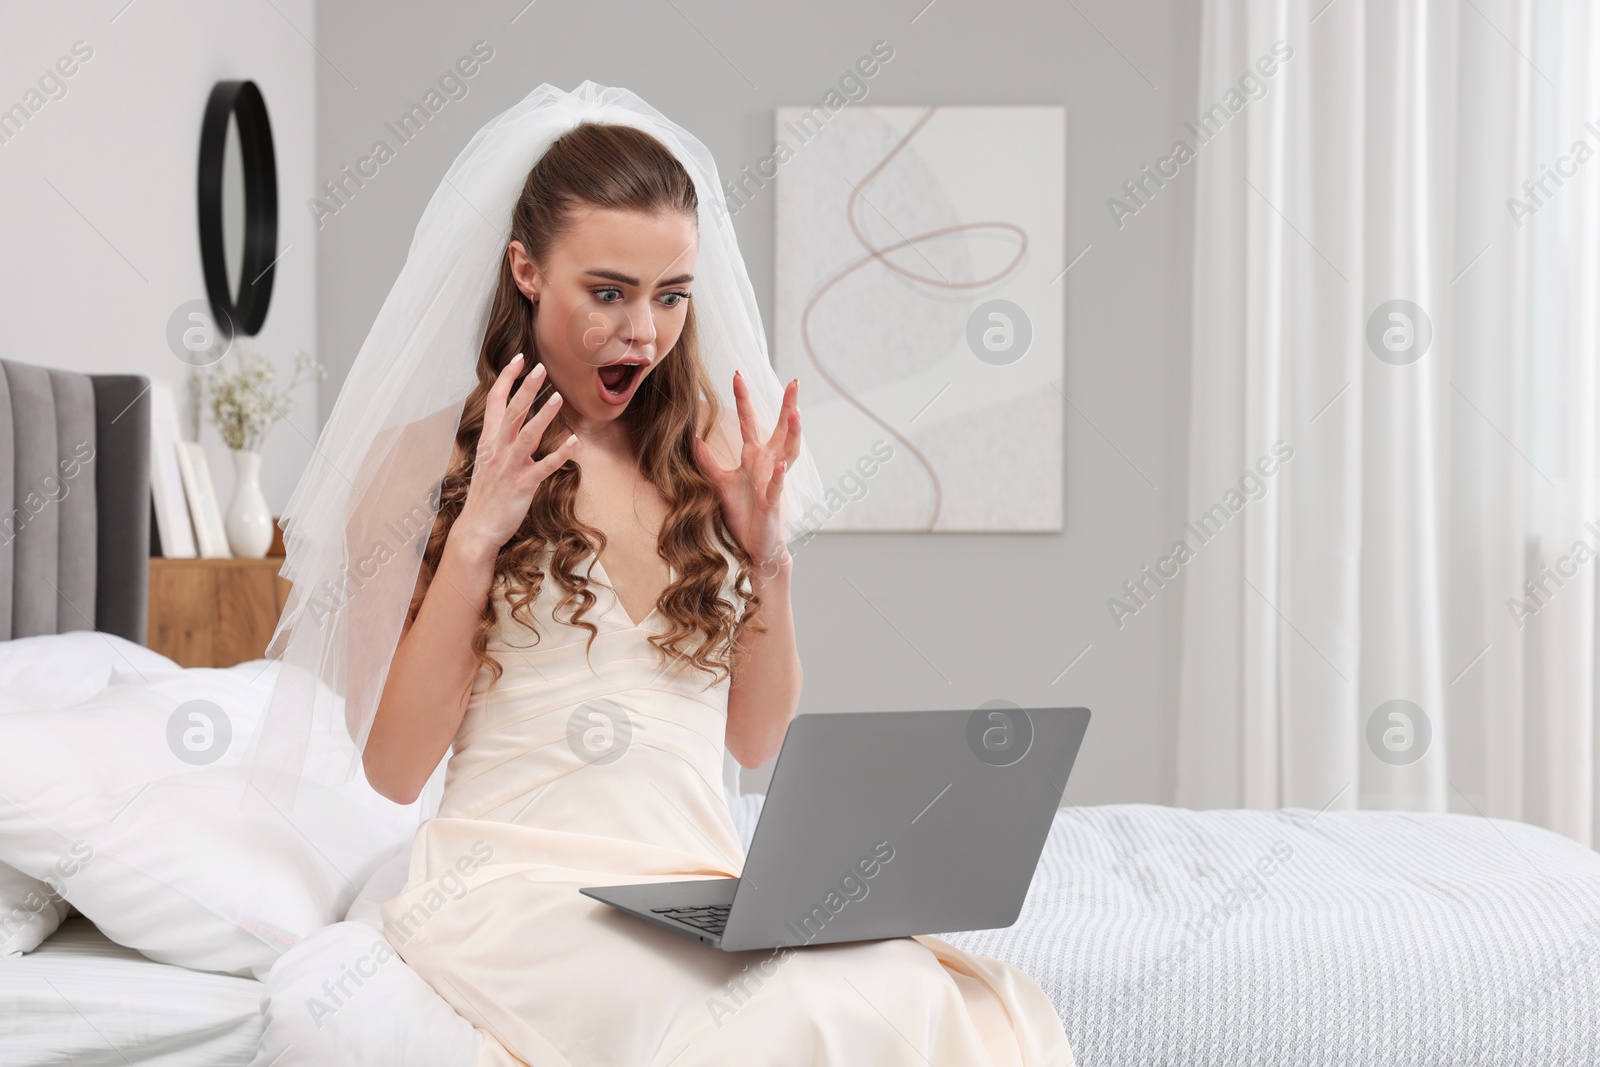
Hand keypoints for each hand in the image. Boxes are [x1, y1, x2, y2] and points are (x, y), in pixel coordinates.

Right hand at [454, 354, 579, 558]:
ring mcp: (510, 466)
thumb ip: (503, 440)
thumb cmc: (486, 495)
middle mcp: (498, 449)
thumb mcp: (489, 461)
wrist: (477, 528)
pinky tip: (574, 442)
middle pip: (512, 412)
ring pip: (527, 435)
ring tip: (558, 397)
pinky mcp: (523, 484)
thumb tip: (518, 422)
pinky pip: (544, 466)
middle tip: (541, 367)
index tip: (519, 359)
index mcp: (489, 441)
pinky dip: (559, 454)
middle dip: (526, 388)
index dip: (506, 379)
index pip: (495, 402)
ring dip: (543, 416)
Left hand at [693, 370, 801, 577]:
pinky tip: (781, 464)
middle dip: (788, 406)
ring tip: (795, 413)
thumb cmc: (743, 513)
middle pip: (781, 430)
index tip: (737, 374)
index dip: (744, 399)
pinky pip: (777, 487)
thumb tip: (694, 438)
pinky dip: (779, 476)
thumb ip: (708, 461)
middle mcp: (768, 464)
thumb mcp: (719, 483)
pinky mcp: (772, 503)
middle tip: (794, 382)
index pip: (750, 422)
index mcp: (754, 457)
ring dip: (793, 433)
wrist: (756, 545)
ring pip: (789, 452)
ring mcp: (773, 481)